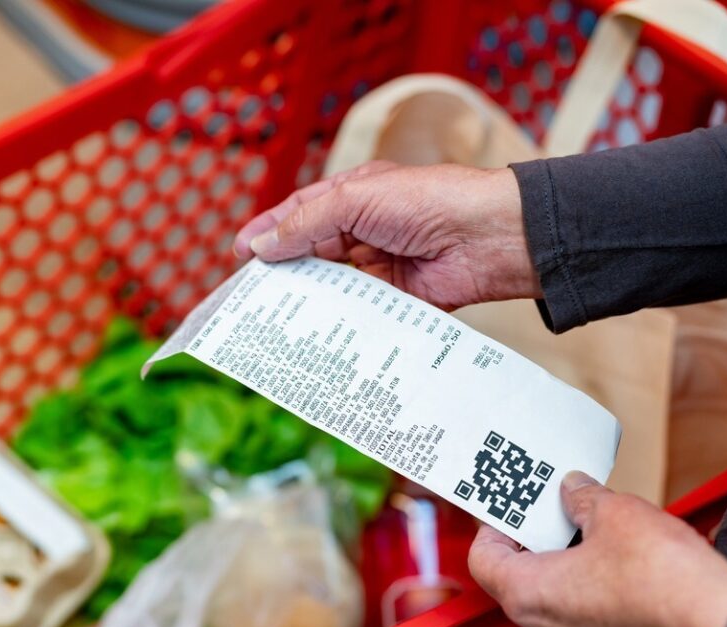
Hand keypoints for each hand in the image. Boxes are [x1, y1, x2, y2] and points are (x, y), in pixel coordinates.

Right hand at [233, 161, 540, 309]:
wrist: (487, 236)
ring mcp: (379, 266)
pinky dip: (337, 319)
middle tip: (248, 293)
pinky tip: (313, 331)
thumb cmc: (428, 200)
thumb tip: (261, 244)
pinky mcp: (396, 299)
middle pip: (310, 252)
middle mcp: (363, 230)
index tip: (239, 254)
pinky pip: (357, 311)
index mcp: (353, 196)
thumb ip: (306, 223)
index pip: (299, 214)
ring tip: (271, 315)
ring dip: (306, 297)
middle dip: (281, 270)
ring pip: (330, 285)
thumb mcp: (356, 199)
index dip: (268, 231)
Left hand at [468, 472, 726, 626]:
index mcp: (528, 594)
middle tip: (551, 508)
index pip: (484, 559)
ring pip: (553, 597)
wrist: (716, 620)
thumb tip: (574, 489)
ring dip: (565, 562)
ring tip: (589, 528)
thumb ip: (582, 498)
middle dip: (534, 539)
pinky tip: (617, 559)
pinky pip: (585, 614)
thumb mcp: (614, 512)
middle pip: (517, 577)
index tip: (508, 506)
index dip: (493, 526)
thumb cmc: (661, 576)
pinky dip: (591, 586)